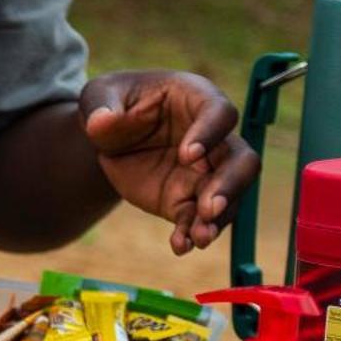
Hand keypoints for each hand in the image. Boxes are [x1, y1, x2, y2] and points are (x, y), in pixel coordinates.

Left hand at [79, 70, 258, 255]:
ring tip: (200, 238)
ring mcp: (203, 172)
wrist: (107, 137)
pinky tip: (180, 245)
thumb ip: (101, 105)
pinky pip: (196, 219)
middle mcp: (212, 138)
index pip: (220, 113)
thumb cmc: (112, 103)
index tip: (187, 155)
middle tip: (209, 207)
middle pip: (240, 160)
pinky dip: (190, 234)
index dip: (210, 133)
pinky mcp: (186, 199)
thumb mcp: (100, 95)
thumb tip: (101, 121)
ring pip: (228, 197)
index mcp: (195, 99)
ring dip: (218, 219)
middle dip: (230, 185)